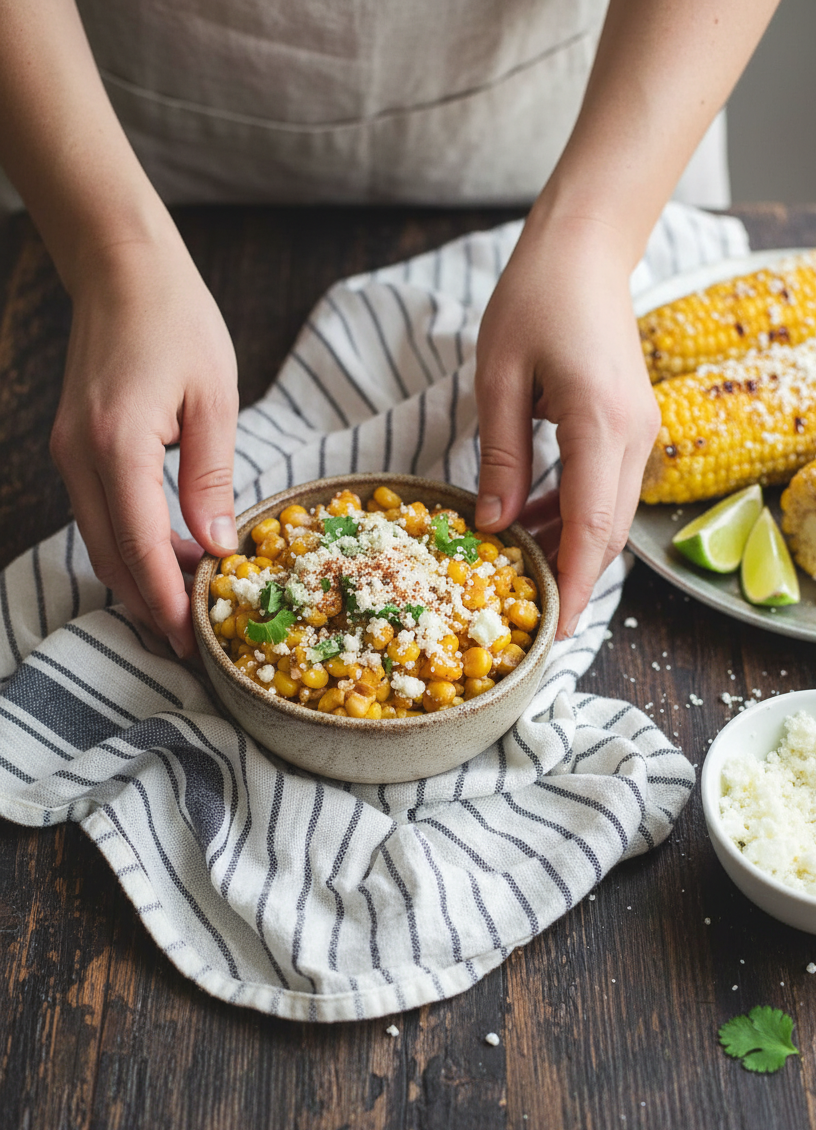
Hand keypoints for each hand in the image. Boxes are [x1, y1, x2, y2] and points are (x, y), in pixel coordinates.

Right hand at [50, 233, 238, 656]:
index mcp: (117, 444)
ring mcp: (68, 453)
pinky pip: (99, 515)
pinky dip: (129, 547)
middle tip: (189, 646)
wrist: (121, 267)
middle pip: (111, 557)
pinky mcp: (74, 448)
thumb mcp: (215, 398)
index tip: (191, 641)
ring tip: (185, 610)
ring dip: (139, 580)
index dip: (166, 600)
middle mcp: (80, 456)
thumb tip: (218, 546)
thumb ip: (211, 478)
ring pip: (100, 542)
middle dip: (150, 607)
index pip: (140, 546)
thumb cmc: (178, 321)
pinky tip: (168, 558)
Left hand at [474, 215, 658, 639]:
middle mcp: (634, 435)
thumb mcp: (498, 379)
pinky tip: (532, 522)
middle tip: (526, 611)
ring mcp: (639, 431)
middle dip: (571, 577)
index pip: (593, 526)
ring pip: (609, 515)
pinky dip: (573, 515)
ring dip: (568, 546)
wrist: (585, 250)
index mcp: (601, 424)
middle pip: (608, 532)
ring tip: (518, 567)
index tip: (557, 631)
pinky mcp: (631, 427)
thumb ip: (500, 457)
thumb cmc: (535, 299)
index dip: (574, 584)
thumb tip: (494, 526)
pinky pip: (606, 489)